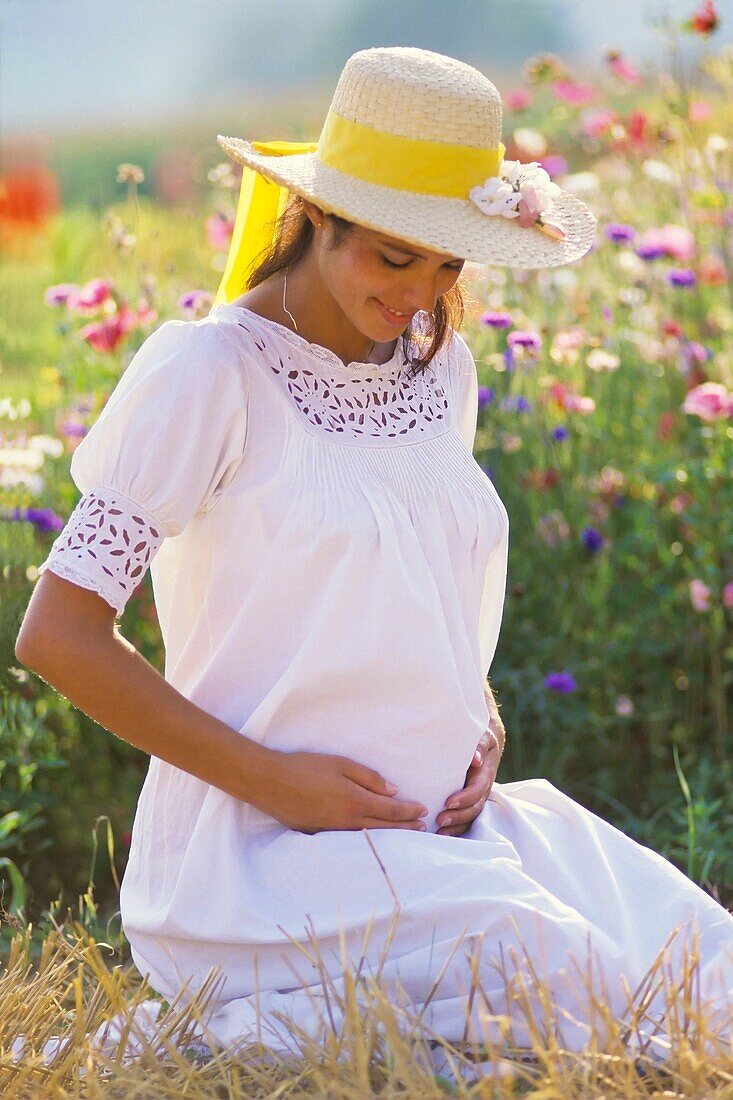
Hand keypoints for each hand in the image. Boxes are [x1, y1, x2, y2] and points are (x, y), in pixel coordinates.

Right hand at [259, 750, 429, 834]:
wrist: (269, 782)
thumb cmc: (305, 767)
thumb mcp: (340, 763)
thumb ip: (369, 777)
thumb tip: (393, 790)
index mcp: (355, 801)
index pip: (391, 811)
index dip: (410, 812)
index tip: (423, 811)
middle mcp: (348, 821)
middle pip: (385, 829)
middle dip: (406, 828)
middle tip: (423, 828)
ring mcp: (333, 831)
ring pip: (369, 837)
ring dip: (390, 837)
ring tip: (404, 836)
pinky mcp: (319, 835)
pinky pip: (351, 841)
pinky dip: (368, 840)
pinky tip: (372, 838)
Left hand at [435, 722, 501, 836]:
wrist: (486, 738)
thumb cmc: (481, 734)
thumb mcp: (483, 735)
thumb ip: (480, 745)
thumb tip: (475, 759)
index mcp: (486, 772)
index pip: (478, 789)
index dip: (465, 798)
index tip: (449, 802)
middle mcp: (483, 787)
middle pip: (475, 808)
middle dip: (458, 817)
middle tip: (440, 820)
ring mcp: (477, 795)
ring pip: (471, 816)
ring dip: (456, 826)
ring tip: (439, 832)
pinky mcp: (469, 800)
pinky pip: (465, 817)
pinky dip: (455, 827)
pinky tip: (439, 833)